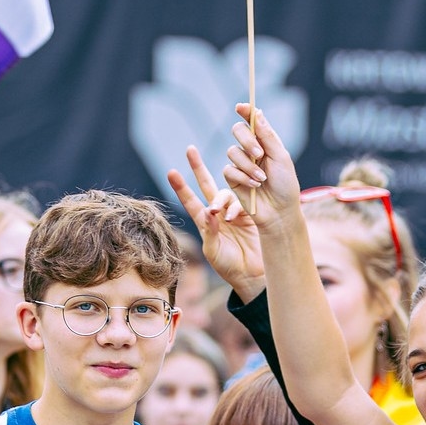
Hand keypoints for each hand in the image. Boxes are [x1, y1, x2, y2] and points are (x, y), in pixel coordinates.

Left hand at [169, 146, 266, 301]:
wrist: (253, 275)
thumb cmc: (229, 267)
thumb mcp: (213, 251)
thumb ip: (209, 232)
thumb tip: (207, 211)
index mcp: (205, 224)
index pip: (190, 201)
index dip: (181, 187)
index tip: (171, 172)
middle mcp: (219, 215)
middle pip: (207, 186)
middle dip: (198, 167)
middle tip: (190, 149)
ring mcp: (235, 213)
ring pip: (226, 194)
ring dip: (221, 200)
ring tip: (220, 214)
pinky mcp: (251, 215)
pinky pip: (243, 202)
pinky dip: (237, 207)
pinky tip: (234, 217)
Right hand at [222, 104, 303, 227]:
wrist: (280, 212)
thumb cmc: (285, 185)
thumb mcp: (280, 158)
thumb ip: (267, 136)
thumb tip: (257, 111)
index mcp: (265, 142)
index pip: (252, 121)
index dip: (245, 111)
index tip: (241, 107)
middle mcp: (251, 150)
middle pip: (237, 130)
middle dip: (246, 140)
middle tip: (260, 154)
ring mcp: (240, 163)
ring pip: (232, 151)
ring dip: (248, 165)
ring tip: (262, 179)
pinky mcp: (232, 178)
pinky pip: (229, 170)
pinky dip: (243, 177)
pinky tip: (255, 186)